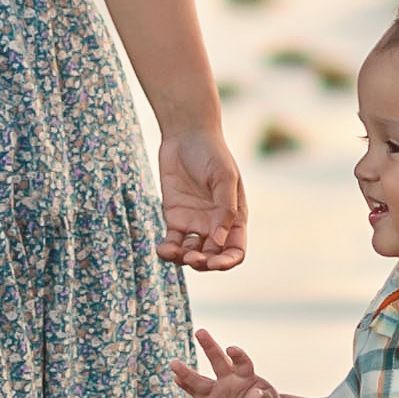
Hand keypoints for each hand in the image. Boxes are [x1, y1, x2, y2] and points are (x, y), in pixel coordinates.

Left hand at [156, 123, 244, 270]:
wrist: (185, 134)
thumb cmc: (212, 152)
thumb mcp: (224, 177)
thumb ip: (225, 208)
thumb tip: (219, 241)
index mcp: (235, 218)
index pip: (235, 251)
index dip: (227, 262)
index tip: (214, 263)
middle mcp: (216, 224)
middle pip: (213, 257)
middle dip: (203, 263)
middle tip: (192, 257)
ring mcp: (195, 223)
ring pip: (191, 254)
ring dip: (184, 260)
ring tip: (174, 252)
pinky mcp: (175, 218)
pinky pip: (172, 242)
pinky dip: (168, 251)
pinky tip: (163, 250)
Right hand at [174, 325, 284, 397]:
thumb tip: (258, 395)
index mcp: (247, 375)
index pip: (242, 362)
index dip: (237, 356)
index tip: (230, 350)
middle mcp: (230, 378)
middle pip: (218, 360)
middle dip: (209, 346)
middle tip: (200, 332)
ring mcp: (218, 389)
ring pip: (201, 379)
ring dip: (187, 372)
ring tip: (173, 364)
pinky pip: (195, 392)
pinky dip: (186, 386)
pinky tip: (176, 379)